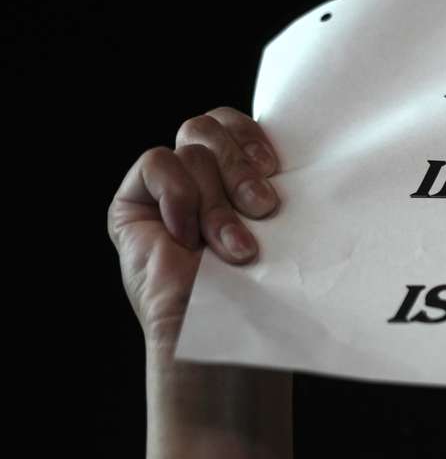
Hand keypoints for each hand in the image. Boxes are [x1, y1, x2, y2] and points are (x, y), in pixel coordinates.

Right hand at [108, 107, 281, 348]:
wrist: (226, 334)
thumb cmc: (264, 292)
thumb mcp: (279, 229)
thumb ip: (272, 186)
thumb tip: (300, 155)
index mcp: (233, 179)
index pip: (233, 124)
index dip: (251, 134)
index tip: (278, 167)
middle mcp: (198, 180)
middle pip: (210, 127)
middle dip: (240, 166)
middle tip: (264, 208)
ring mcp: (164, 192)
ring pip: (192, 149)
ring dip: (219, 203)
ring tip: (236, 249)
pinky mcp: (133, 205)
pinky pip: (157, 163)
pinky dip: (180, 195)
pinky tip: (188, 236)